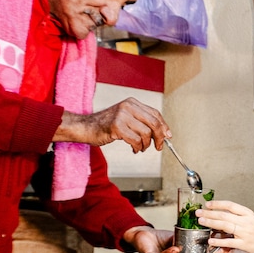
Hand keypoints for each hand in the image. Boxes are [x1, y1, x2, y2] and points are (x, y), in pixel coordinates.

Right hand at [54, 98, 169, 152]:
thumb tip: (163, 133)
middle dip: (159, 137)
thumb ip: (142, 122)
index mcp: (132, 103)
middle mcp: (128, 106)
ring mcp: (122, 115)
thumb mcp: (126, 118)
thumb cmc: (106, 125)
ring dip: (145, 145)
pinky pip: (135, 140)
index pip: (155, 114)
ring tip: (140, 148)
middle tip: (158, 147)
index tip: (167, 137)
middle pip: (154, 123)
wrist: (86, 127)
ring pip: (145, 133)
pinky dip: (137, 147)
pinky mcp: (116, 126)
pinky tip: (134, 149)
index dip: (164, 126)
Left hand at [196, 200, 253, 252]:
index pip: (230, 205)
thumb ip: (237, 220)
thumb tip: (221, 220)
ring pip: (225, 225)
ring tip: (202, 221)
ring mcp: (245, 233)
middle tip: (199, 213)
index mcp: (248, 213)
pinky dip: (219, 241)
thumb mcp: (251, 220)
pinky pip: (229, 242)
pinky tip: (211, 240)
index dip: (218, 203)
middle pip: (224, 215)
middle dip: (209, 213)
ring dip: (211, 223)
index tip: (208, 204)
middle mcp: (246, 221)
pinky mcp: (245, 244)